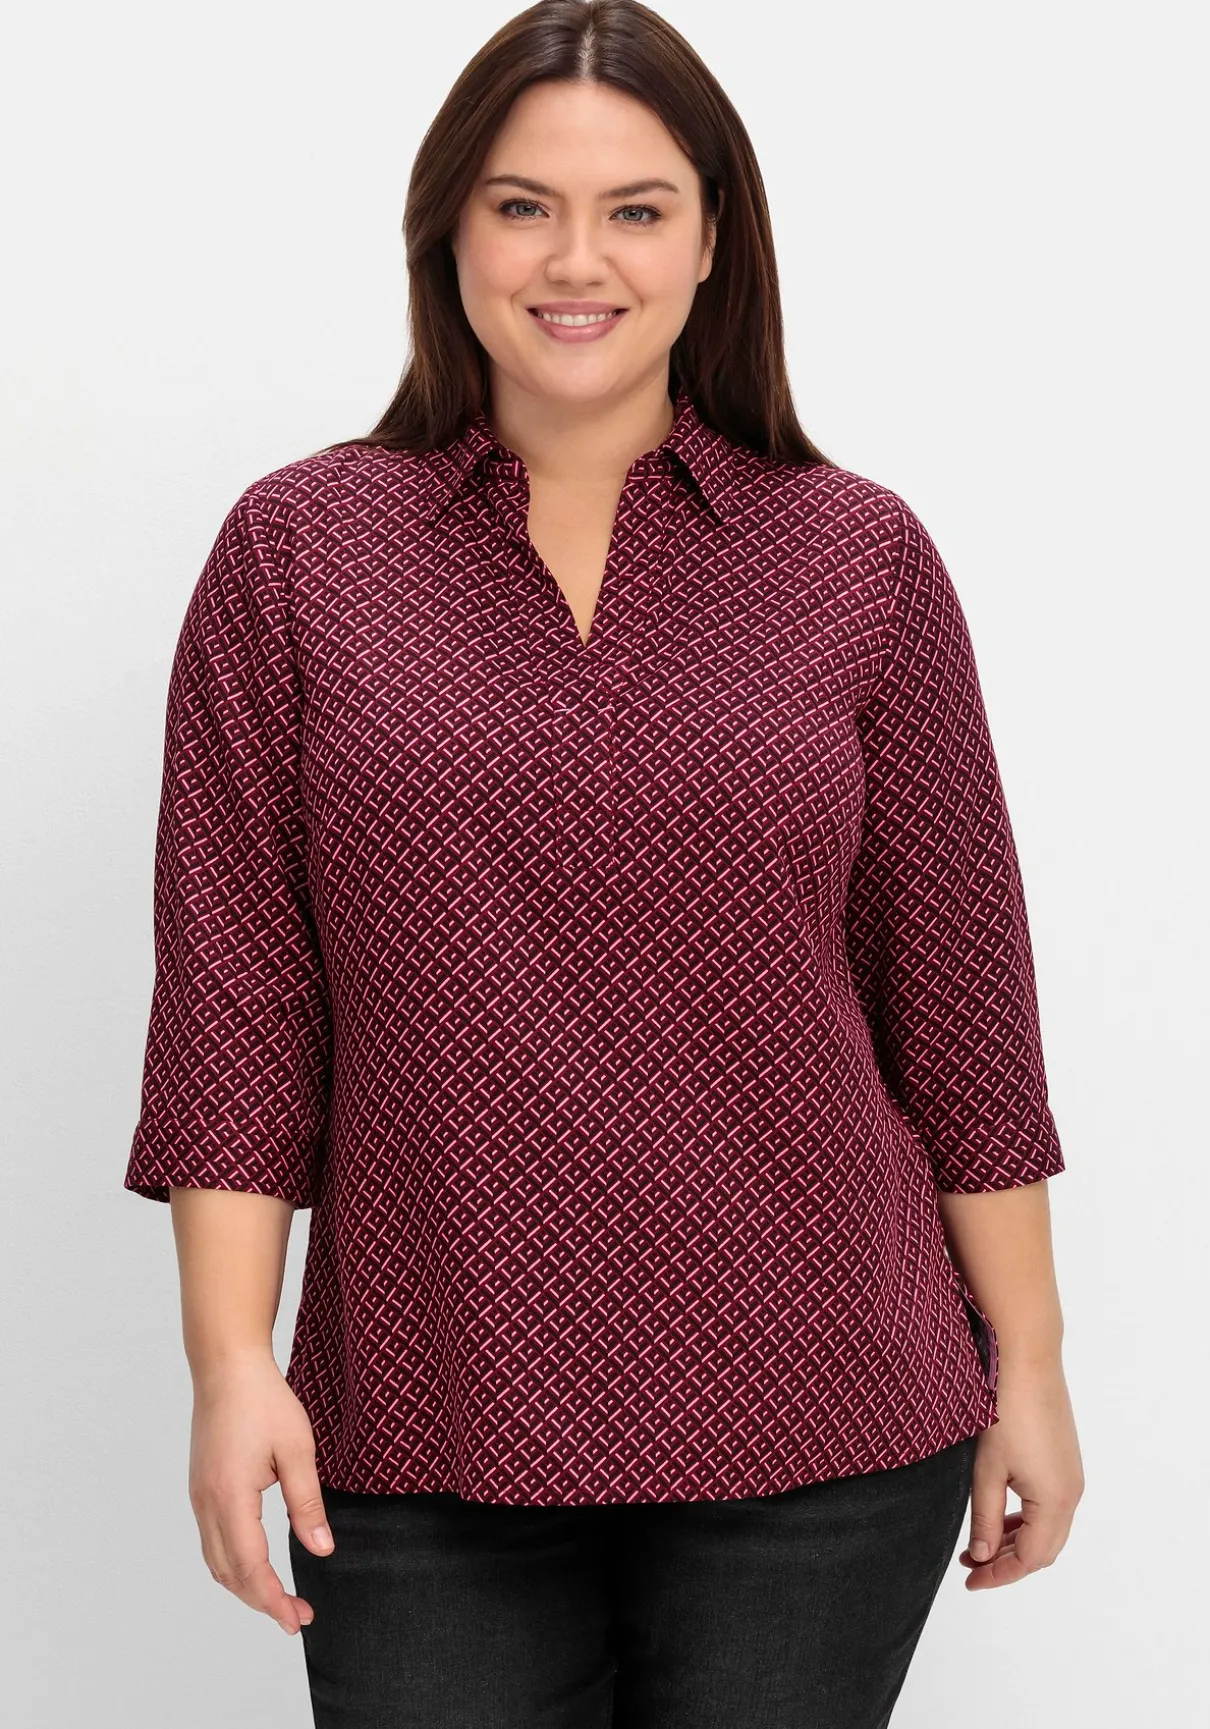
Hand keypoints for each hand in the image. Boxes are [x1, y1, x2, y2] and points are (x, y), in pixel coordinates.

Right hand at [188, 1352, 334, 1632]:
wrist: (226, 1367)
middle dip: (262, 1601)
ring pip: (216, 1562)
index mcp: (230, 1497)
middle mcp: (207, 1504)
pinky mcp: (201, 1489)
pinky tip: (256, 1564)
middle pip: (229, 1574)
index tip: (298, 1620)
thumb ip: (307, 1502)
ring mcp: (199, 1497)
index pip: (251, 1567)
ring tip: (279, 1598)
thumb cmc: (264, 1400)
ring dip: (246, 1586)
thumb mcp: (298, 1448)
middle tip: (297, 1616)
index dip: (274, 1600)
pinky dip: (233, 1565)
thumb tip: (322, 1549)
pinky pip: (212, 1542)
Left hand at [958, 1354, 1083, 1588]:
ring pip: (1048, 1528)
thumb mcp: (987, 1469)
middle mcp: (1072, 1493)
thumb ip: (985, 1516)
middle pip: (1044, 1549)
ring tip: (980, 1544)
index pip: (1030, 1558)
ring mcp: (1072, 1475)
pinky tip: (1001, 1513)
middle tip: (971, 1566)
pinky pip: (1050, 1505)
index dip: (999, 1574)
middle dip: (1008, 1562)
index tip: (970, 1582)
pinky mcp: (1065, 1459)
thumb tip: (982, 1555)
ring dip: (1017, 1540)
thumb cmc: (1004, 1409)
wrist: (1026, 1359)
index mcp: (1055, 1501)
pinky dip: (1027, 1519)